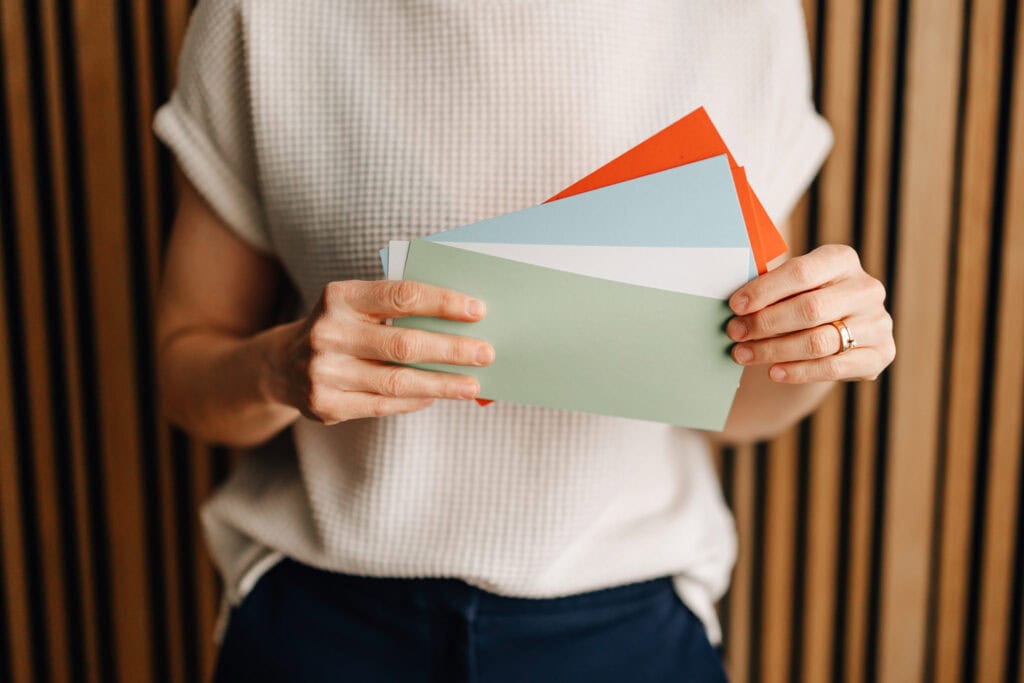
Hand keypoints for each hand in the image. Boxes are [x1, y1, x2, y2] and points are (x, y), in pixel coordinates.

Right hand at [266, 280, 493, 422]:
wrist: (281, 365)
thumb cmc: (341, 328)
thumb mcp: (356, 306)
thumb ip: (396, 309)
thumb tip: (461, 325)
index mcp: (339, 296)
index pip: (401, 296)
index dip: (443, 302)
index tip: (478, 311)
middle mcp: (327, 332)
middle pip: (404, 343)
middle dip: (452, 349)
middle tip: (486, 353)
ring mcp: (323, 372)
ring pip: (397, 381)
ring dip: (442, 384)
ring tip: (473, 384)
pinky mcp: (325, 405)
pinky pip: (383, 405)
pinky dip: (416, 400)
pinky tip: (437, 396)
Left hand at [726, 244, 894, 382]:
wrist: (836, 334)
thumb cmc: (802, 301)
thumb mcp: (791, 286)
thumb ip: (771, 287)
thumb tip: (736, 302)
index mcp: (842, 260)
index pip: (801, 272)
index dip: (764, 290)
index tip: (735, 306)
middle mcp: (866, 288)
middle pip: (810, 309)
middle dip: (765, 323)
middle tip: (735, 333)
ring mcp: (878, 322)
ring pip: (819, 341)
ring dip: (774, 350)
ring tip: (743, 354)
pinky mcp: (880, 354)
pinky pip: (834, 367)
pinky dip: (799, 372)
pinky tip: (773, 372)